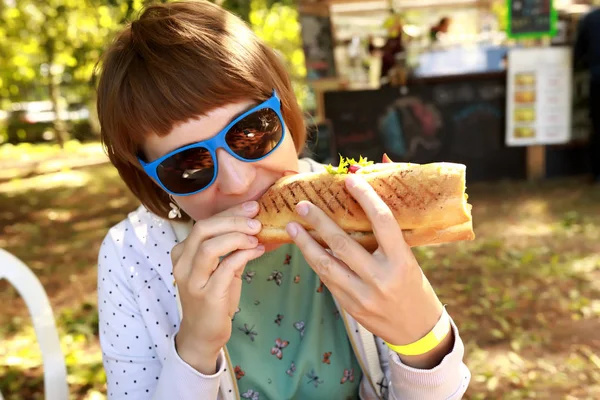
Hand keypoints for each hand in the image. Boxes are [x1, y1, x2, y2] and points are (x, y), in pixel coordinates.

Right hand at [171, 201, 264, 373]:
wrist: (203, 334)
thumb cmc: (213, 297)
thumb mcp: (220, 268)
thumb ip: (231, 248)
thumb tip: (253, 225)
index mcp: (182, 253)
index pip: (204, 223)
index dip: (230, 213)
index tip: (252, 207)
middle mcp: (182, 264)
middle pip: (203, 230)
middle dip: (233, 220)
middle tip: (257, 220)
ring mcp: (192, 281)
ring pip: (210, 247)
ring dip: (237, 237)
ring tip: (256, 236)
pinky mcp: (206, 296)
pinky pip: (225, 268)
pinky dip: (243, 255)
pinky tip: (257, 251)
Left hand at [286, 174, 451, 367]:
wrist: (417, 330)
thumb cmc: (414, 286)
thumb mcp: (408, 258)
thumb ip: (388, 232)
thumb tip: (370, 195)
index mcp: (401, 261)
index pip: (382, 222)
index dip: (365, 197)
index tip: (350, 180)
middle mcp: (381, 278)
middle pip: (343, 243)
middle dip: (319, 222)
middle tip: (302, 205)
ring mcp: (363, 295)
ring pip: (326, 264)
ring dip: (305, 244)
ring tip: (292, 227)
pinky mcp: (350, 306)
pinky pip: (327, 279)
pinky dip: (315, 261)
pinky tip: (305, 248)